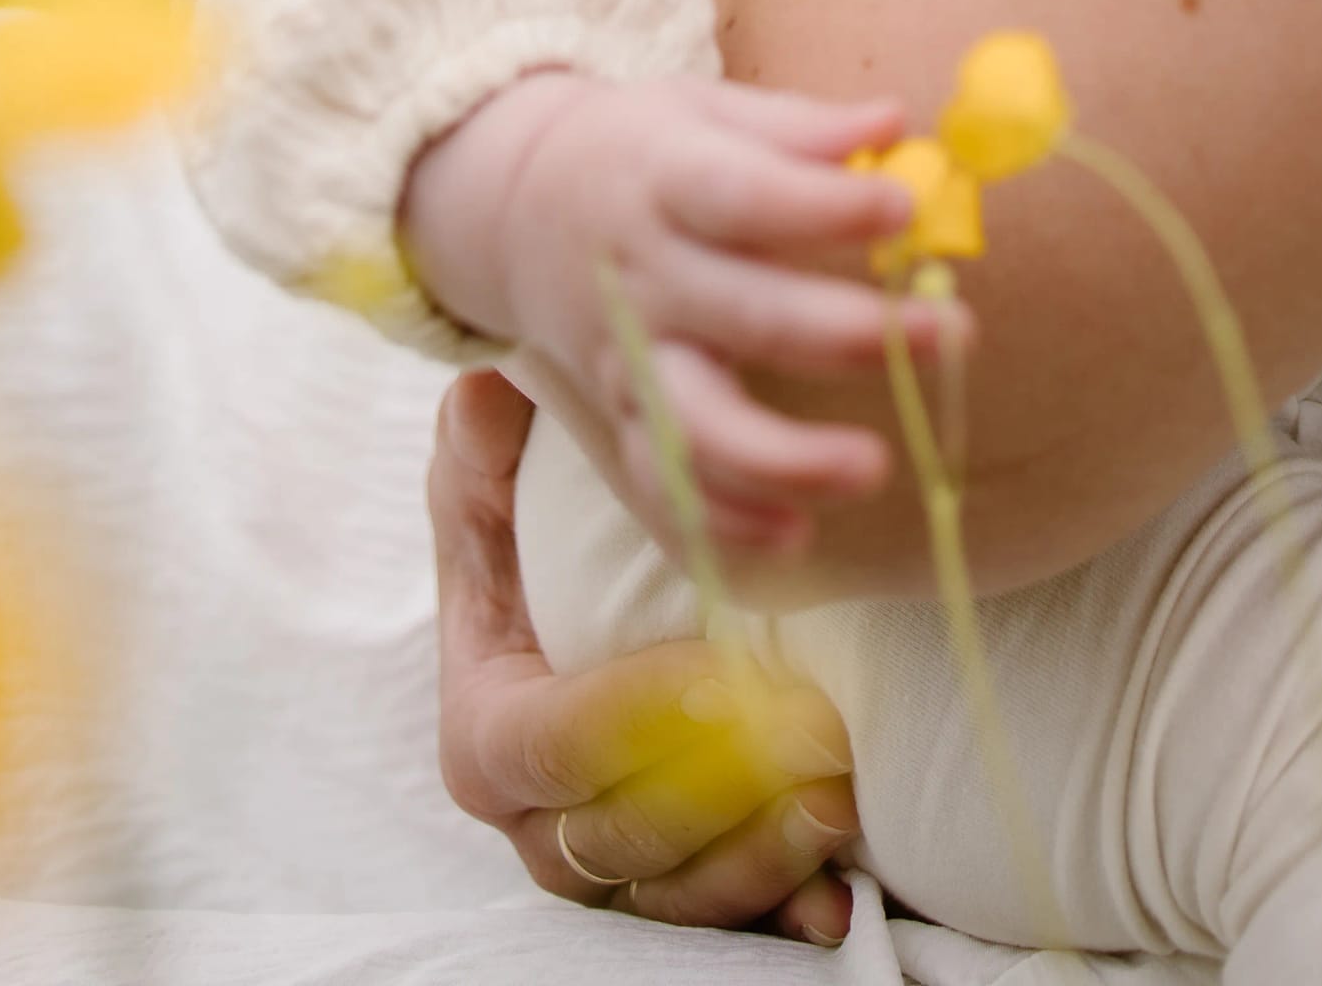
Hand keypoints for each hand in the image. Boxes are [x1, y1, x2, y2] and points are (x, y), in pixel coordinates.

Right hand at [403, 65, 961, 551]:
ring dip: (785, 458)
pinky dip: (719, 526)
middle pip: (743, 318)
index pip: (744, 197)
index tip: (904, 208)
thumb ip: (801, 128)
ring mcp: (626, 362)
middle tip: (951, 332)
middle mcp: (644, 279)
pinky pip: (659, 491)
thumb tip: (896, 123)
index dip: (823, 208)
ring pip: (694, 430)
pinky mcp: (615, 425)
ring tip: (874, 465)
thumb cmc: (644, 152)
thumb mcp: (705, 111)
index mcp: (665, 182)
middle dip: (849, 334)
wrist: (516, 208)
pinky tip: (795, 534)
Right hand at [432, 368, 859, 942]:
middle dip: (717, 794)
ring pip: (677, 891)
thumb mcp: (490, 479)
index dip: (623, 720)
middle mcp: (542, 818)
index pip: (541, 748)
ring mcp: (614, 861)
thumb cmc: (526, 532)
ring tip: (838, 794)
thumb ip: (481, 447)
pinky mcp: (685, 880)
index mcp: (489, 729)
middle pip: (618, 834)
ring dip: (759, 855)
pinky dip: (782, 913)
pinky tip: (840, 900)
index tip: (716, 675)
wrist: (578, 603)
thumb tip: (488, 397)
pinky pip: (728, 924)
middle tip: (813, 729)